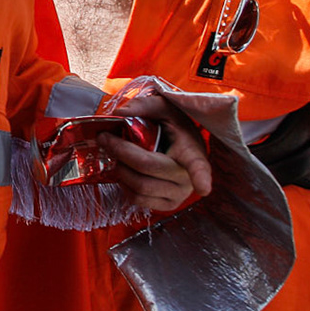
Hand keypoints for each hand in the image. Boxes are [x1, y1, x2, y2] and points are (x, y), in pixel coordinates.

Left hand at [103, 88, 213, 210]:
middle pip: (147, 169)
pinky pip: (138, 200)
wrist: (177, 145)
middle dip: (120, 152)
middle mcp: (187, 178)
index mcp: (192, 153)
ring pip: (139, 186)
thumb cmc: (173, 127)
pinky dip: (124, 185)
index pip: (198, 167)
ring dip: (120, 168)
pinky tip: (126, 171)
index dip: (200, 177)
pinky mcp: (167, 205)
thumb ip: (144, 105)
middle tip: (106, 139)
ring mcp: (178, 195)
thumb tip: (120, 113)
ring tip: (117, 155)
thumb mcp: (163, 108)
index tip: (203, 187)